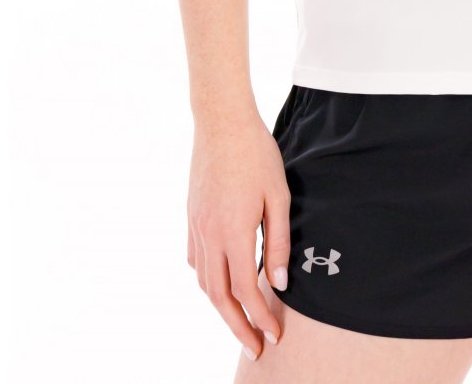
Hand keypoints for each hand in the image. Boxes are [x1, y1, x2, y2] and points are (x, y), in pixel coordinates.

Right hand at [187, 111, 290, 360]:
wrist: (221, 122)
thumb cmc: (256, 155)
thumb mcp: (279, 197)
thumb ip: (279, 243)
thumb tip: (281, 283)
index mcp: (234, 232)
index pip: (247, 290)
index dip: (261, 317)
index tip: (275, 335)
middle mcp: (209, 235)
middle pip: (220, 297)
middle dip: (238, 327)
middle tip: (255, 349)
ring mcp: (196, 227)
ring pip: (204, 282)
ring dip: (222, 308)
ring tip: (239, 323)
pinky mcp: (190, 217)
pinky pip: (195, 261)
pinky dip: (207, 281)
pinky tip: (219, 285)